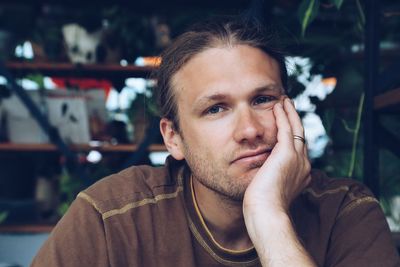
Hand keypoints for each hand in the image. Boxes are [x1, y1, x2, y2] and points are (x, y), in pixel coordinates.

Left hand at [243, 97, 310, 213]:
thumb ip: (272, 178)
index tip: (287, 124)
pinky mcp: (286, 153)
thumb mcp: (271, 190)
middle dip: (294, 119)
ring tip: (284, 100)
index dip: (293, 134)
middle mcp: (303, 164)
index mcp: (300, 173)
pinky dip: (283, 115)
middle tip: (288, 105)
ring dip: (290, 112)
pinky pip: (286, 128)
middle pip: (300, 135)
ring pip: (296, 128)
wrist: (267, 213)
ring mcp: (297, 158)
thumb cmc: (264, 207)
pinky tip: (278, 105)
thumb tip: (265, 173)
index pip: (298, 148)